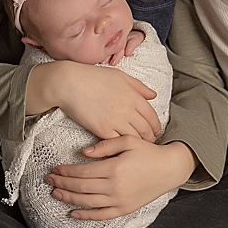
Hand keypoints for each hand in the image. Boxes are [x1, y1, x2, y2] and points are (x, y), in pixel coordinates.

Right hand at [35, 61, 159, 141]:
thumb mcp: (121, 76)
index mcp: (133, 95)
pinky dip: (121, 147)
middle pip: (145, 129)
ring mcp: (114, 120)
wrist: (71, 84)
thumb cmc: (95, 77)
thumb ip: (139, 86)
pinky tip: (122, 150)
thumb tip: (153, 95)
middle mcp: (127, 109)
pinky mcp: (101, 130)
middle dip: (150, 137)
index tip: (157, 131)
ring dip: (137, 144)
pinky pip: (116, 143)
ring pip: (133, 138)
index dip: (156, 125)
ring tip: (139, 149)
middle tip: (150, 143)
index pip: (151, 115)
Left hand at [50, 136, 193, 219]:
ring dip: (68, 198)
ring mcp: (118, 201)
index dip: (67, 171)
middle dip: (63, 183)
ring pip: (86, 202)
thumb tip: (84, 152)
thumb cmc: (149, 152)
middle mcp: (114, 187)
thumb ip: (106, 145)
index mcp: (115, 168)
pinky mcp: (122, 210)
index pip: (83, 171)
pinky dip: (84, 215)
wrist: (169, 169)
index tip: (55, 168)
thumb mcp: (130, 141)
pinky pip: (99, 215)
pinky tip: (73, 212)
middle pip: (81, 187)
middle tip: (50, 179)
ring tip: (56, 193)